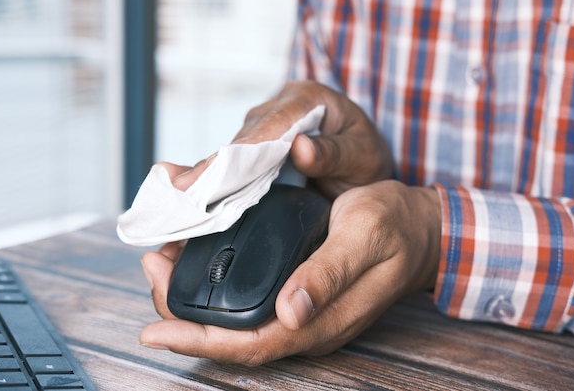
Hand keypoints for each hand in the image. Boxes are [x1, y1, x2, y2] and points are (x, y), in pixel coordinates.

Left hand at [140, 180, 440, 364]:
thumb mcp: (365, 238)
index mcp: (321, 320)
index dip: (199, 340)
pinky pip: (248, 299)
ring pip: (235, 319)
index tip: (155, 330)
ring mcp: (300, 311)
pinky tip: (199, 258)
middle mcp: (305, 323)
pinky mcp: (297, 292)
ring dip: (194, 297)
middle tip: (153, 267)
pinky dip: (216, 281)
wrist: (420, 228)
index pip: (251, 345)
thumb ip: (329, 273)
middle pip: (231, 336)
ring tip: (163, 261)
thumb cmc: (396, 228)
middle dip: (183, 313)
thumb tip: (290, 311)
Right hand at [163, 80, 393, 198]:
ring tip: (174, 201)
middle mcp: (279, 108)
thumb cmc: (366, 156)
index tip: (203, 179)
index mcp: (306, 100)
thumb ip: (334, 152)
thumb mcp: (363, 156)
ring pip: (232, 154)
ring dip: (206, 179)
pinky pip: (234, 164)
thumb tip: (299, 148)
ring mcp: (265, 126)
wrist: (365, 162)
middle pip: (240, 142)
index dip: (231, 157)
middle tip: (175, 196)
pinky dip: (215, 183)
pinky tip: (188, 198)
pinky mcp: (258, 146)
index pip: (264, 130)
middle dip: (208, 171)